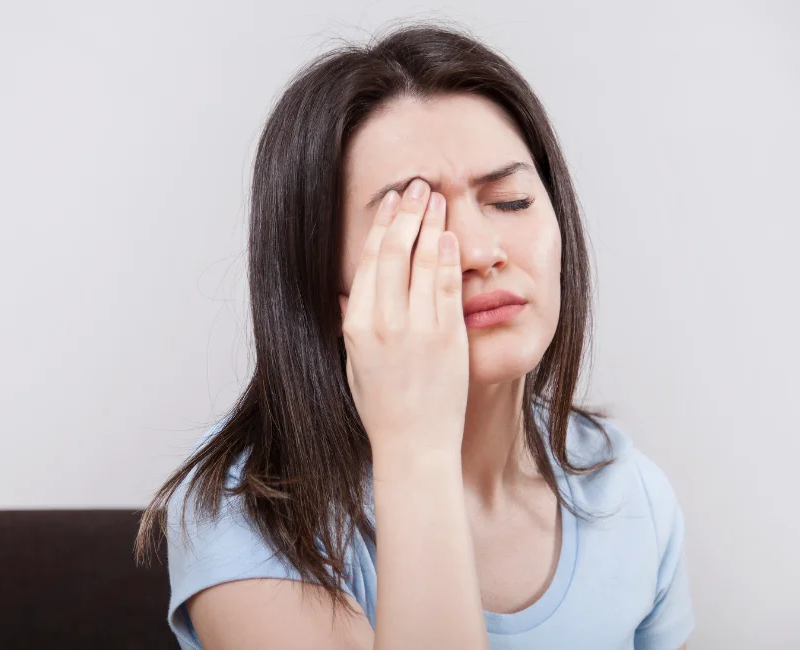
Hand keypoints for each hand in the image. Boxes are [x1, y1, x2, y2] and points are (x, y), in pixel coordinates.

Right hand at [340, 178, 468, 457]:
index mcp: (357, 327)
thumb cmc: (383, 408)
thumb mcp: (354, 365)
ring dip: (430, 224)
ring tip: (437, 198)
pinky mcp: (447, 337)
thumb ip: (352, 326)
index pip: (367, 262)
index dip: (381, 226)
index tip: (392, 202)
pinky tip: (451, 235)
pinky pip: (447, 286)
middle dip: (407, 213)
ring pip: (422, 261)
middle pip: (393, 252)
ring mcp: (416, 329)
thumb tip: (348, 295)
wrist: (414, 444)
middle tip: (417, 186)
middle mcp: (384, 323)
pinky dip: (449, 256)